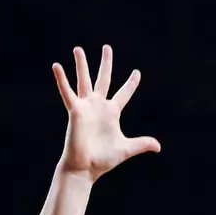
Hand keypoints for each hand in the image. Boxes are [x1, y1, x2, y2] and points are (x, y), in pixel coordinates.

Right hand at [54, 46, 159, 180]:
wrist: (85, 167)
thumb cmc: (103, 159)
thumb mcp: (126, 149)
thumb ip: (142, 144)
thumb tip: (158, 146)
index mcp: (112, 112)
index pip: (123, 93)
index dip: (131, 84)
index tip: (137, 72)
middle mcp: (99, 106)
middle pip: (104, 79)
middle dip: (106, 63)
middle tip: (107, 47)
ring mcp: (86, 107)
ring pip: (84, 80)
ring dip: (82, 64)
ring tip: (78, 48)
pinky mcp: (75, 111)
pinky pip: (67, 93)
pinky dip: (62, 80)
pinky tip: (56, 66)